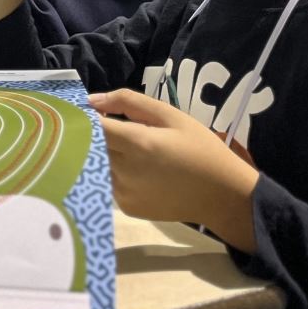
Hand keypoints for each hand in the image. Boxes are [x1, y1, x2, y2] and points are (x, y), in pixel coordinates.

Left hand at [91, 88, 258, 252]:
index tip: (91, 111)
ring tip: (133, 150)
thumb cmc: (200, 149)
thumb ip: (129, 102)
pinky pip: (109, 183)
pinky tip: (139, 171)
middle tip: (116, 129)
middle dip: (96, 135)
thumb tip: (92, 100)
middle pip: (91, 146)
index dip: (85, 117)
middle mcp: (124, 171)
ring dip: (105, 154)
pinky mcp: (126, 208)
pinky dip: (115, 174)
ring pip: (98, 165)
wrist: (222, 195)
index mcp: (136, 143)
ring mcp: (123, 193)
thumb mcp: (171, 116)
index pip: (91, 126)